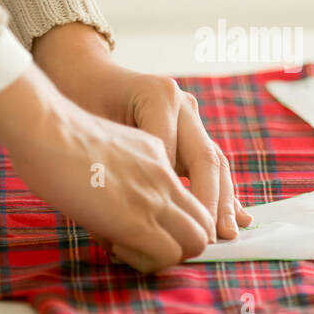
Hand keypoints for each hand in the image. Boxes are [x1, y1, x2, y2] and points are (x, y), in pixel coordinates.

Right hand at [0, 67, 215, 272]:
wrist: (43, 126)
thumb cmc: (55, 134)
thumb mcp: (103, 145)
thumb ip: (121, 169)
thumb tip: (117, 198)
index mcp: (156, 153)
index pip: (194, 192)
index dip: (184, 219)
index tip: (162, 232)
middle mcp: (165, 173)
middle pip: (205, 219)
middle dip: (186, 241)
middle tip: (150, 246)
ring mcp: (155, 195)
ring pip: (197, 240)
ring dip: (170, 253)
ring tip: (134, 249)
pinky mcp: (137, 219)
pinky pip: (168, 254)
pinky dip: (148, 262)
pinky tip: (118, 248)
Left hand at [33, 23, 252, 241]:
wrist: (84, 74)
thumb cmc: (78, 100)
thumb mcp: (90, 130)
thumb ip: (115, 166)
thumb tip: (131, 219)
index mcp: (159, 96)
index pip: (172, 155)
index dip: (174, 195)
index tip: (170, 233)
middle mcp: (183, 103)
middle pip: (205, 158)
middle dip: (211, 202)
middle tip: (214, 238)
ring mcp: (190, 114)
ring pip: (214, 162)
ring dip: (223, 200)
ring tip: (229, 234)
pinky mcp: (190, 129)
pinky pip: (208, 163)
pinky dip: (219, 191)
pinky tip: (234, 217)